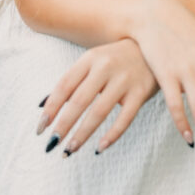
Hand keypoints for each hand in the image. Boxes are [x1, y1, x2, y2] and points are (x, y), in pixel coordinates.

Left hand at [36, 37, 159, 155]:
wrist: (153, 45)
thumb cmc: (115, 58)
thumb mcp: (92, 61)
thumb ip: (70, 81)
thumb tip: (42, 106)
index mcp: (90, 58)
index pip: (64, 86)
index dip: (51, 108)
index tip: (40, 129)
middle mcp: (105, 67)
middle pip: (79, 101)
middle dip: (63, 125)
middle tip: (52, 144)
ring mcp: (124, 79)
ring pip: (99, 112)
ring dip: (82, 134)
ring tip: (70, 150)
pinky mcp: (141, 92)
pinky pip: (125, 118)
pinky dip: (111, 135)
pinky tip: (99, 148)